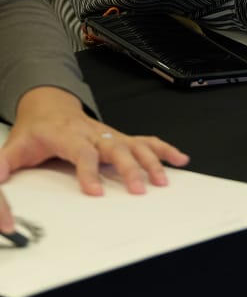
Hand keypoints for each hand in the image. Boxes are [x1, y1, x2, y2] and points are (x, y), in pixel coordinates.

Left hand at [0, 86, 188, 227]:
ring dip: (150, 161)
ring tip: (161, 180)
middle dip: (129, 169)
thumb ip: (1, 169)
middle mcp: (92, 132)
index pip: (82, 151)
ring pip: (134, 144)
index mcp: (67, 135)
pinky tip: (179, 159)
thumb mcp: (12, 148)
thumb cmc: (33, 130)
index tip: (96, 192)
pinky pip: (145, 140)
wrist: (48, 104)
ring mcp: (109, 133)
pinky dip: (164, 149)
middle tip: (138, 190)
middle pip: (115, 148)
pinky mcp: (119, 136)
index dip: (89, 171)